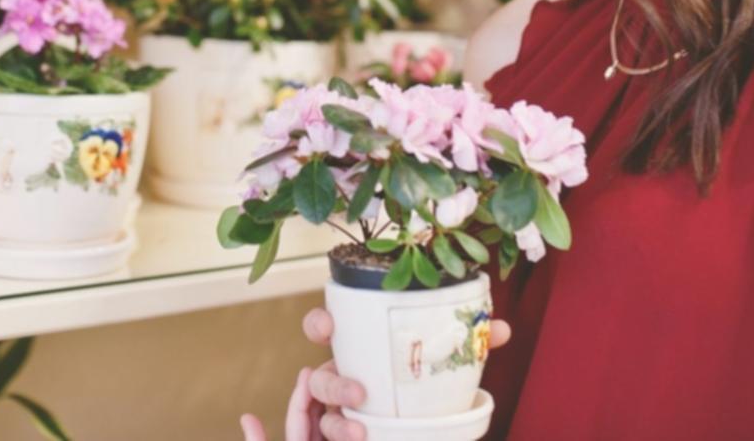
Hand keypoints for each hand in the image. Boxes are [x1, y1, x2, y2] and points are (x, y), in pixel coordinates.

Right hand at [240, 307, 511, 440]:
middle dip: (333, 384)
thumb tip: (499, 329)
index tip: (328, 327)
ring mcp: (334, 420)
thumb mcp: (444, 376)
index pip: (325, 330)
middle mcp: (340, 384)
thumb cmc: (424, 402)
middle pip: (318, 377)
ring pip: (315, 419)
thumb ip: (467, 351)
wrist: (422, 435)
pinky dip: (269, 436)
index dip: (319, 324)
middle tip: (361, 393)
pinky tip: (255, 422)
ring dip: (328, 424)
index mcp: (360, 355)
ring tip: (358, 433)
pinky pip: (301, 439)